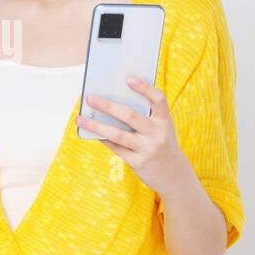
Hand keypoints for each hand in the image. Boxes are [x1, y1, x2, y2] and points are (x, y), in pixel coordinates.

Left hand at [75, 76, 192, 196]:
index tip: (128, 79)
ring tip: (80, 119)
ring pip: (117, 134)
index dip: (144, 88)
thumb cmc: (161, 143)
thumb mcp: (160, 128)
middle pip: (130, 116)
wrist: (174, 175)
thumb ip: (144, 116)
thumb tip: (111, 103)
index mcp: (165, 120)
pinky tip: (90, 132)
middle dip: (107, 106)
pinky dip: (102, 138)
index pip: (158, 99)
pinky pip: (115, 147)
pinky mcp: (138, 162)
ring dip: (96, 126)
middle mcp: (158, 133)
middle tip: (90, 98)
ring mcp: (148, 149)